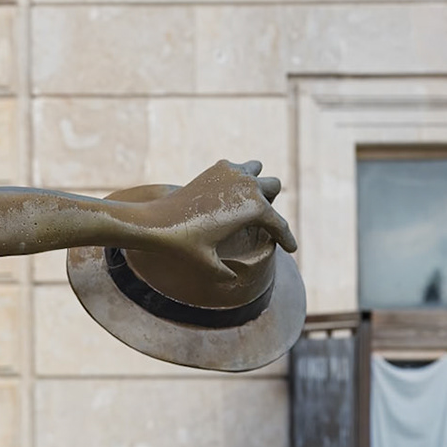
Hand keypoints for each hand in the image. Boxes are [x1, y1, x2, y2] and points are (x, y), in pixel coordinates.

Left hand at [141, 160, 297, 279]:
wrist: (154, 221)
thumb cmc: (182, 245)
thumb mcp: (207, 265)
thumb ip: (224, 273)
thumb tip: (233, 278)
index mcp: (255, 209)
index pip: (278, 224)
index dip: (287, 239)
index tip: (292, 249)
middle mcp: (249, 187)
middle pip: (274, 188)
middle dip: (271, 201)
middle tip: (262, 218)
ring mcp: (233, 173)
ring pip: (258, 171)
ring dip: (256, 183)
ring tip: (246, 200)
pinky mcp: (216, 168)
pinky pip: (237, 168)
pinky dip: (238, 178)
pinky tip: (229, 192)